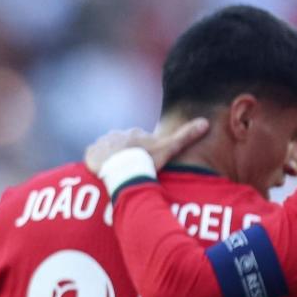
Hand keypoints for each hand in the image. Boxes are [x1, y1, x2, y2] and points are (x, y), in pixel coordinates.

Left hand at [84, 118, 208, 173]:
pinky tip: (103, 174)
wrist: (122, 169)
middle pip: (122, 146)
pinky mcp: (90, 153)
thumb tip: (206, 121)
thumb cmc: (146, 159)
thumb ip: (185, 135)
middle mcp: (116, 134)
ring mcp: (102, 143)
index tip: (143, 163)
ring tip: (117, 175)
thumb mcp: (168, 148)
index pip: (138, 142)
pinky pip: (92, 157)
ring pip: (107, 151)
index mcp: (134, 133)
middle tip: (130, 171)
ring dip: (110, 160)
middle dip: (125, 156)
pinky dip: (96, 164)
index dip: (142, 153)